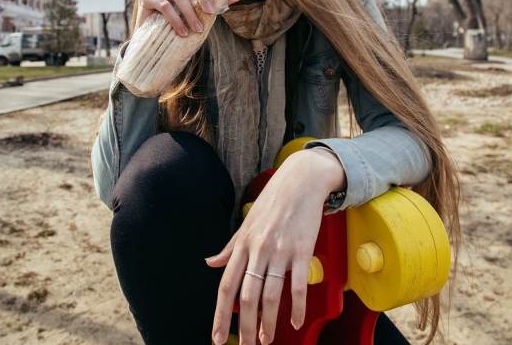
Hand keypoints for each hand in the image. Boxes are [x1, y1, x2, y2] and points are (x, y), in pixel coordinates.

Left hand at [206, 148, 345, 344]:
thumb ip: (230, 247)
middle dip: (245, 326)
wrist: (301, 181)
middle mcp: (258, 250)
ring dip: (268, 323)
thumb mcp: (246, 224)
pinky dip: (297, 307)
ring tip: (266, 340)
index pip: (226, 286)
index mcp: (242, 245)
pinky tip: (296, 322)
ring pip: (270, 295)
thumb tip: (210, 263)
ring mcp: (280, 251)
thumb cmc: (273, 202)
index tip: (216, 337)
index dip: (219, 314)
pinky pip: (297, 286)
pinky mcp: (302, 250)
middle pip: (247, 296)